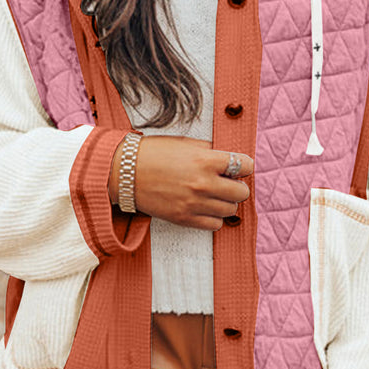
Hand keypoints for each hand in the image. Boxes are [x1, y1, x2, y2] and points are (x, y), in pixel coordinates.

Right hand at [109, 135, 253, 229]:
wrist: (124, 172)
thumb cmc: (153, 153)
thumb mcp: (185, 143)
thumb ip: (210, 150)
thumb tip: (229, 158)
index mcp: (205, 160)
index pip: (245, 165)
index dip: (244, 165)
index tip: (238, 166)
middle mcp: (203, 183)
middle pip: (242, 192)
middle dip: (237, 186)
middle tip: (226, 181)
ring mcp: (194, 204)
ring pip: (230, 210)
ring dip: (226, 202)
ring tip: (213, 194)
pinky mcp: (184, 219)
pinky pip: (215, 225)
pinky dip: (214, 217)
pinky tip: (205, 207)